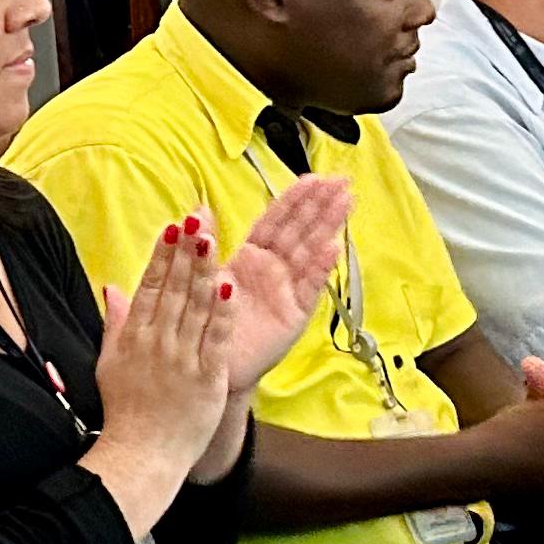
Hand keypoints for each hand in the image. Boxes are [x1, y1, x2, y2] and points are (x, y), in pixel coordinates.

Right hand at [95, 214, 235, 479]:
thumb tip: (112, 288)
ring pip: (196, 307)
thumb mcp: (110, 363)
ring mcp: (182, 359)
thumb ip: (115, 323)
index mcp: (134, 336)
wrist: (142, 454)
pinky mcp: (206, 378)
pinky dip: (222, 312)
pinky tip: (230, 285)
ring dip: (205, 270)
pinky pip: (216, 338)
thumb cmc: (126, 411)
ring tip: (212, 239)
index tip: (173, 227)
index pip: (150, 286)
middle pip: (175, 289)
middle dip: (186, 252)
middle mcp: (157, 342)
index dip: (163, 255)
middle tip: (197, 219)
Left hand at [217, 178, 348, 396]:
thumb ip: (205, 243)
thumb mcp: (203, 277)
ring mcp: (286, 290)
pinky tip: (332, 247)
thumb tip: (198, 209)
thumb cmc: (209, 323)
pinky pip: (308, 288)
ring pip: (309, 252)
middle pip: (299, 230)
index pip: (276, 221)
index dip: (294, 199)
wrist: (213, 366)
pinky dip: (319, 268)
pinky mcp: (293, 315)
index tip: (312, 177)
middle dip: (320, 205)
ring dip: (327, 226)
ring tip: (344, 202)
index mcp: (251, 258)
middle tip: (340, 181)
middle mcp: (272, 270)